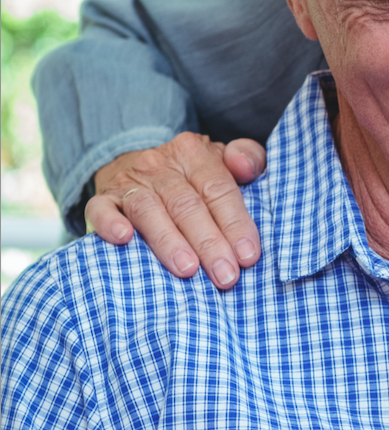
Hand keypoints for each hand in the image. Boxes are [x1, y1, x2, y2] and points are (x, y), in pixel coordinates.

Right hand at [85, 134, 265, 288]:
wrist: (131, 164)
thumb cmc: (190, 178)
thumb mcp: (222, 161)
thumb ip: (247, 160)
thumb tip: (245, 165)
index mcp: (194, 154)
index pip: (218, 189)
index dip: (235, 223)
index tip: (248, 256)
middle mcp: (160, 165)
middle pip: (187, 204)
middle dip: (209, 242)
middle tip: (225, 275)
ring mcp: (129, 182)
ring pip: (149, 210)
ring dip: (169, 241)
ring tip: (188, 270)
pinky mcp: (102, 199)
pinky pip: (101, 209)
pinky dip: (109, 223)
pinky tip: (123, 238)